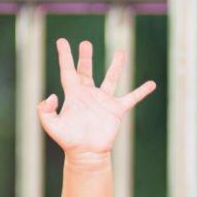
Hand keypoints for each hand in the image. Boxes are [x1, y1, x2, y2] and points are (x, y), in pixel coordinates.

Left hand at [36, 39, 155, 161]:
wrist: (87, 154)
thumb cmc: (68, 140)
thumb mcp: (52, 125)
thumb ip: (46, 110)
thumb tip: (52, 95)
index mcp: (74, 94)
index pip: (68, 71)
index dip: (65, 56)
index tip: (62, 41)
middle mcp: (89, 94)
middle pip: (86, 71)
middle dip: (86, 57)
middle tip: (86, 43)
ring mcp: (104, 101)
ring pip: (111, 79)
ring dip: (116, 66)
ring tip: (121, 52)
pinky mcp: (116, 110)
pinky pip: (131, 98)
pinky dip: (141, 91)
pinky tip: (151, 84)